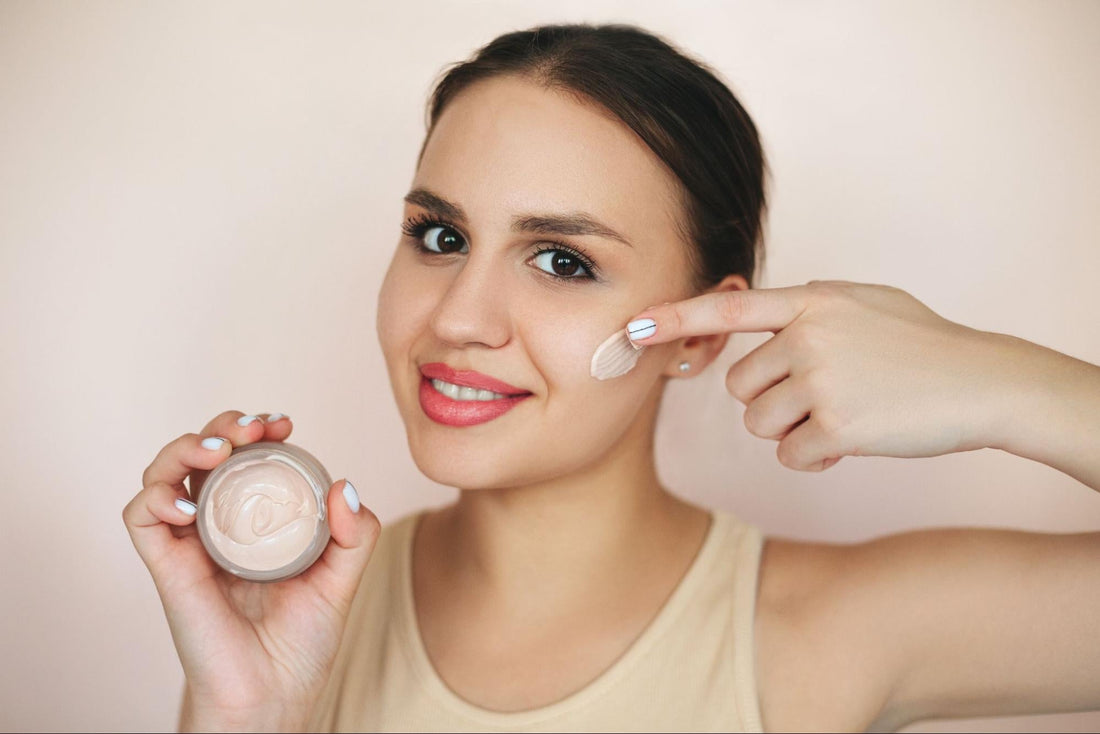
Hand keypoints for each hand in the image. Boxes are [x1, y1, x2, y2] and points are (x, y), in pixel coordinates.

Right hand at [123, 411, 380, 730]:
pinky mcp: (166, 566)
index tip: (284, 424)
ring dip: (185, 447)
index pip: (246, 456)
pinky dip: (156, 497)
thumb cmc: (303, 641)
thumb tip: (345, 486)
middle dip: (224, 425)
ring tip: (220, 451)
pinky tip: (190, 505)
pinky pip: (141, 517)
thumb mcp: (343, 577)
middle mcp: (217, 524)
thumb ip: (355, 534)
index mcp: (255, 519)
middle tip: (256, 430)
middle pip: (203, 453)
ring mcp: (188, 542)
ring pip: (163, 472)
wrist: (274, 694)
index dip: (257, 430)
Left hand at [631, 280, 1016, 470]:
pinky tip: (854, 440)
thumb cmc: (925, 345)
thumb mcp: (867, 303)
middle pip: (739, 385)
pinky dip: (815, 457)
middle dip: (770, 399)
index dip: (676, 318)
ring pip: (758, 423)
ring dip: (792, 430)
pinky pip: (790, 455)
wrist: (983, 383)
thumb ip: (812, 306)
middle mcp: (808, 336)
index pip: (729, 307)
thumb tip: (767, 316)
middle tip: (822, 396)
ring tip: (844, 414)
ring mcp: (821, 380)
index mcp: (813, 301)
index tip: (633, 326)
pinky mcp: (836, 426)